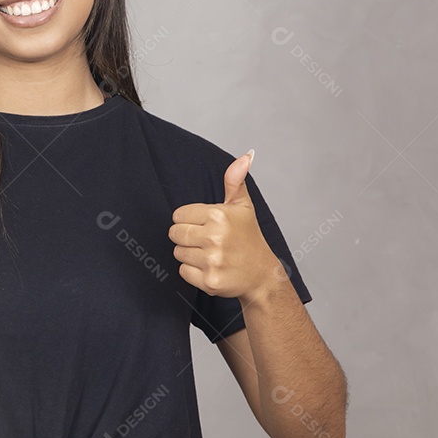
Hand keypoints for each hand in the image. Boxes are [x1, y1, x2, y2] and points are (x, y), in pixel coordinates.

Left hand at [168, 149, 283, 300]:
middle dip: (186, 237)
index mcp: (218, 215)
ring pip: (178, 253)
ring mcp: (212, 261)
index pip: (178, 215)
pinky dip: (193, 272)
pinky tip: (210, 268)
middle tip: (205, 240)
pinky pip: (183, 271)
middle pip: (175, 234)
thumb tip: (246, 155)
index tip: (204, 225)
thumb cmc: (249, 238)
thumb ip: (235, 180)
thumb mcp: (243, 206)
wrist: (262, 275)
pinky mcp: (210, 281)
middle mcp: (215, 237)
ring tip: (210, 254)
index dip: (189, 220)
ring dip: (190, 254)